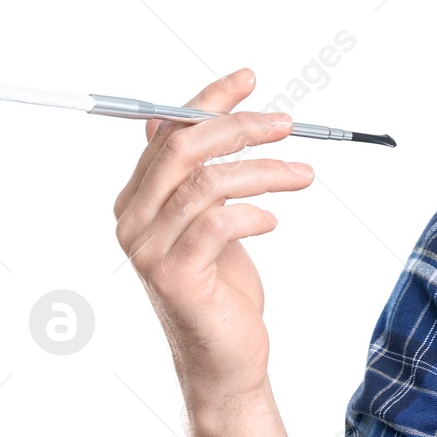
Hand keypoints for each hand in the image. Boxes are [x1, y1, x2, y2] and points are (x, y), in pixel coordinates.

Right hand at [112, 68, 314, 408]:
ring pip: (208, 183)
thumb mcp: (212, 220)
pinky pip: (217, 224)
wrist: (225, 356)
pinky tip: (273, 222)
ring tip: (303, 175)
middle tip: (288, 124)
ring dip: (265, 171)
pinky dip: (254, 214)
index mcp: (138, 197)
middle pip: (183, 148)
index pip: (167, 131)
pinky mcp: (176, 276)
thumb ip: (198, 175)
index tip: (249, 79)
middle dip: (240, 126)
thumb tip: (186, 118)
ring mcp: (149, 249)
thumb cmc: (222, 287)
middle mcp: (133, 219)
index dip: (208, 100)